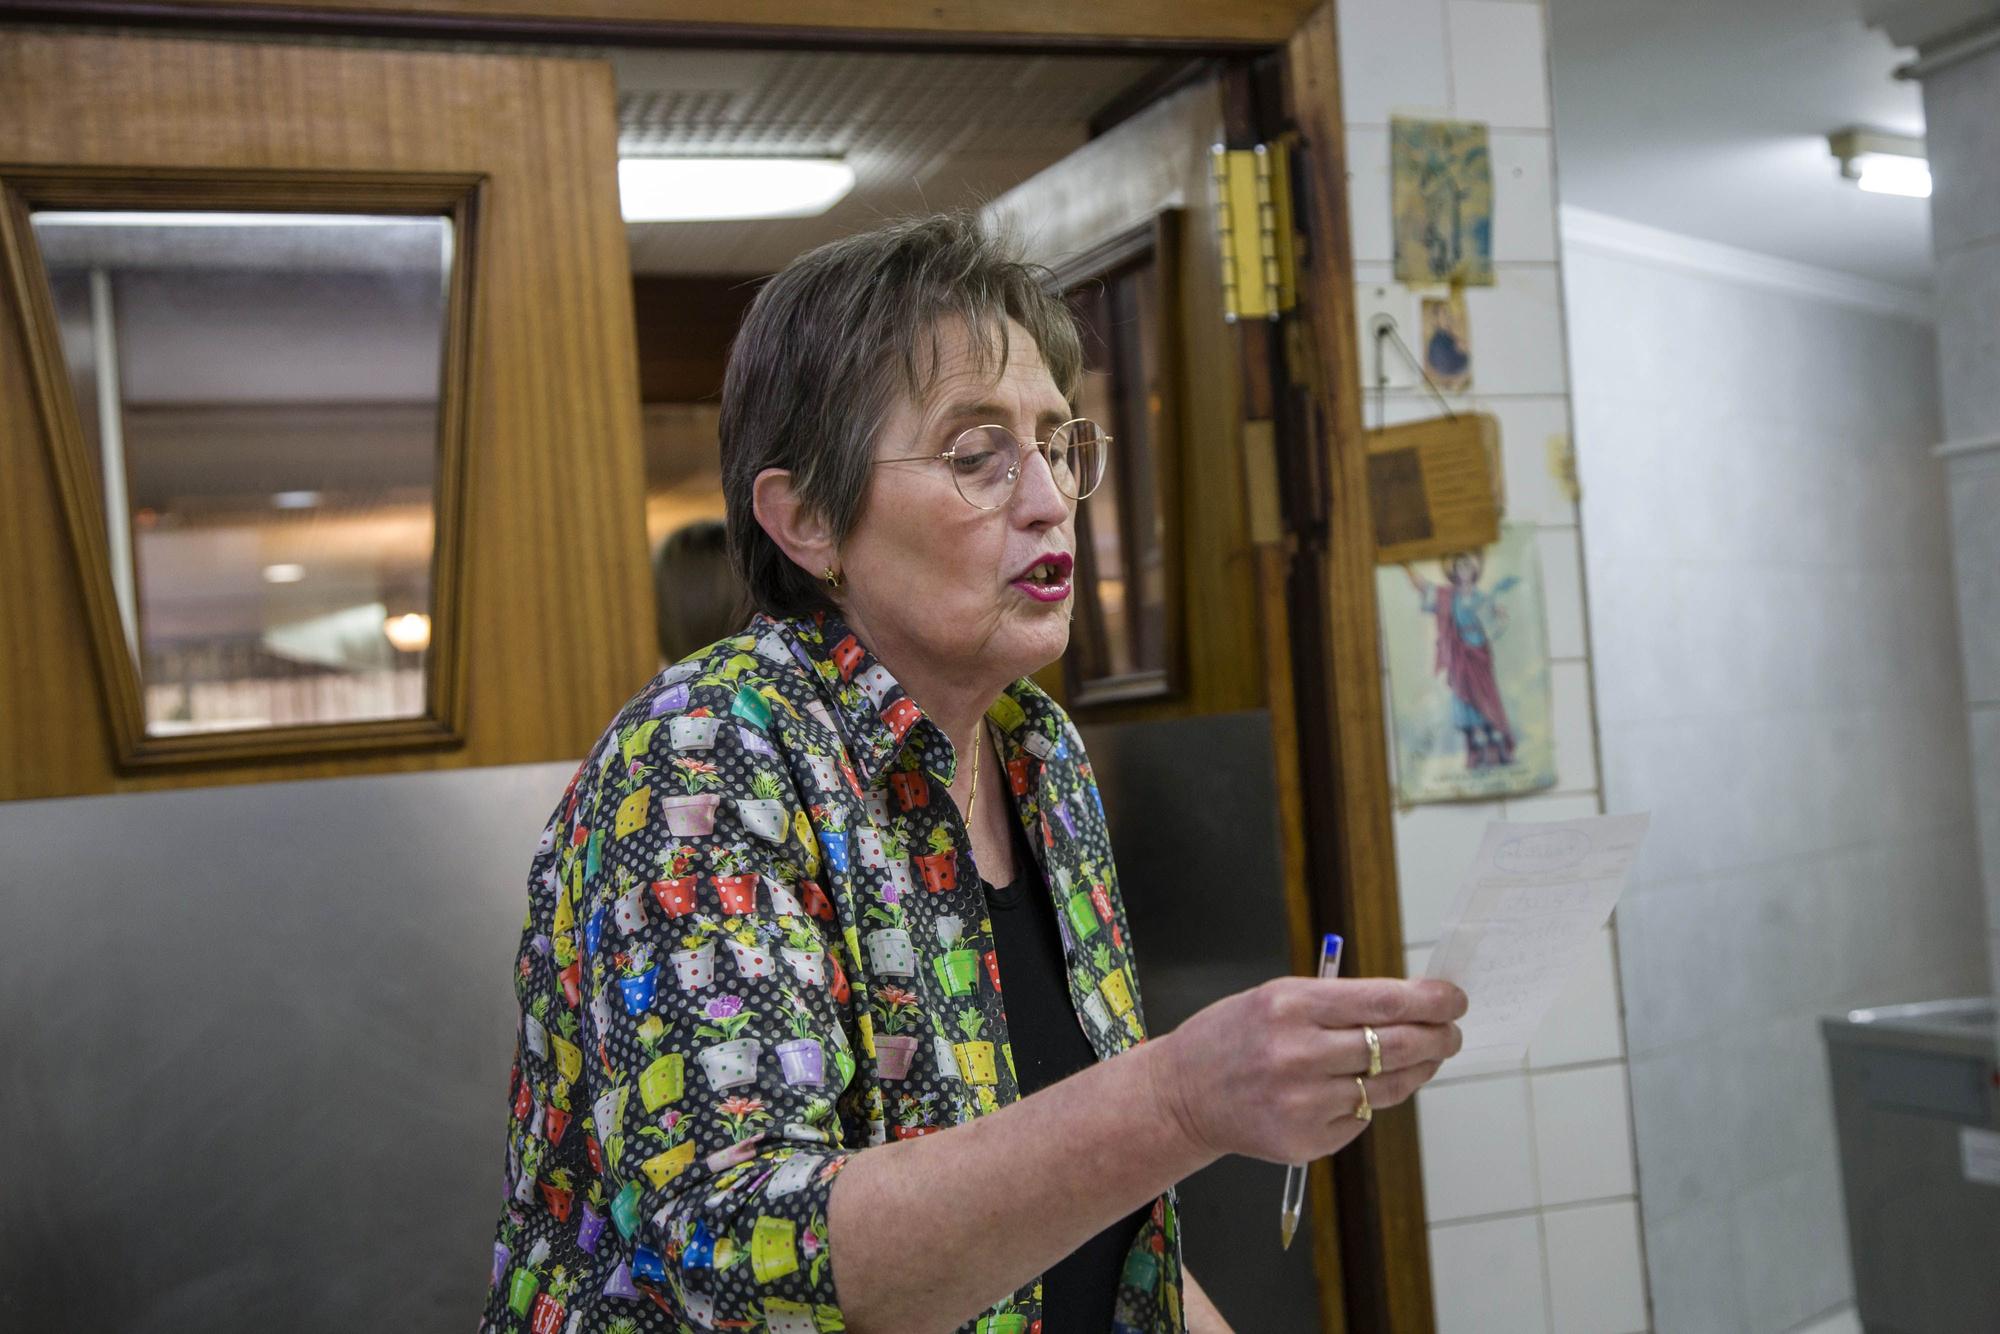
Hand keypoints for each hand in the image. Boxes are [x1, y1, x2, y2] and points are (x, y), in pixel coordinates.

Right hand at [1149, 976, 1465, 1164]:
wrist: (1183, 1095)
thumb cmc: (1234, 1036)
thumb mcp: (1276, 997)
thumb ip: (1338, 1002)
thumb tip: (1412, 1006)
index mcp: (1291, 1006)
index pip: (1385, 1002)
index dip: (1432, 1001)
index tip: (1455, 999)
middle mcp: (1299, 1055)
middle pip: (1398, 1046)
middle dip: (1437, 1037)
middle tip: (1452, 1032)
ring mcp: (1304, 1104)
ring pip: (1388, 1087)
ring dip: (1417, 1071)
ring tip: (1425, 1058)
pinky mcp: (1307, 1142)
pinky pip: (1362, 1117)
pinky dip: (1369, 1100)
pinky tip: (1356, 1086)